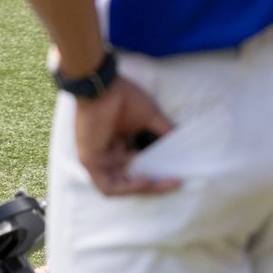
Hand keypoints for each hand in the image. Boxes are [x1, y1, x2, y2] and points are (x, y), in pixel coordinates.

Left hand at [72, 75, 179, 196]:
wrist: (102, 84)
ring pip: (120, 186)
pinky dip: (127, 188)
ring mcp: (96, 159)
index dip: (157, 175)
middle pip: (130, 180)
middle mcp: (106, 154)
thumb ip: (164, 131)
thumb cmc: (122, 96)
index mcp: (117, 145)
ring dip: (144, 188)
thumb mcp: (150, 118)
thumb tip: (183, 142)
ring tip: (165, 182)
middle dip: (155, 184)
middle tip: (175, 182)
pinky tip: (146, 180)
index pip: (137, 169)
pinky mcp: (89, 160)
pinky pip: (107, 185)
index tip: (177, 176)